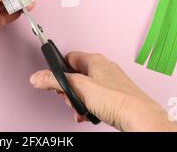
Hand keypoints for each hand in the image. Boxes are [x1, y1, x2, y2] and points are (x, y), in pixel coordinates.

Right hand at [29, 52, 176, 131]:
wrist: (139, 117)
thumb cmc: (117, 99)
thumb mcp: (79, 88)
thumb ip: (55, 81)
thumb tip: (37, 77)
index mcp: (94, 60)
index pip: (69, 58)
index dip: (59, 71)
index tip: (56, 83)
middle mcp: (103, 67)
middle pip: (76, 75)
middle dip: (69, 91)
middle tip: (71, 100)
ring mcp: (110, 81)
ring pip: (85, 88)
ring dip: (79, 101)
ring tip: (82, 110)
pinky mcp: (115, 94)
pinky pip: (96, 97)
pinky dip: (90, 106)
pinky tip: (90, 113)